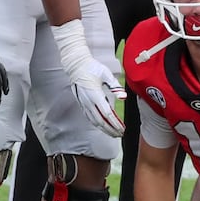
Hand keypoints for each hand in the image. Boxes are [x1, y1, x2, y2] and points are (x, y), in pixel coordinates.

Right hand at [52, 19, 125, 137]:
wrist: (76, 65)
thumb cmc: (91, 67)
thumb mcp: (106, 74)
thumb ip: (115, 86)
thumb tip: (123, 96)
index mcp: (95, 95)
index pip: (107, 114)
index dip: (115, 124)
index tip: (122, 129)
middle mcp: (89, 102)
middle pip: (101, 121)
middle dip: (111, 130)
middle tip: (120, 134)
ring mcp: (84, 104)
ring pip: (94, 121)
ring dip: (104, 129)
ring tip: (113, 133)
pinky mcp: (82, 103)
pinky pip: (90, 117)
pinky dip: (97, 124)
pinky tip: (102, 126)